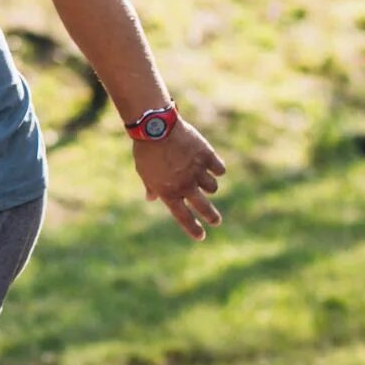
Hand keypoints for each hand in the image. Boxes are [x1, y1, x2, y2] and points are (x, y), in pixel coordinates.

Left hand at [134, 119, 226, 239]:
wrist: (156, 128)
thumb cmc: (146, 151)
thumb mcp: (144, 172)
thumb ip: (152, 187)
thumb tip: (152, 198)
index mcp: (168, 192)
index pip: (183, 216)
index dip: (193, 228)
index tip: (201, 236)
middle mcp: (185, 186)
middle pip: (204, 207)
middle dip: (211, 217)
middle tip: (216, 222)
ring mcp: (198, 172)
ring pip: (212, 187)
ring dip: (209, 185)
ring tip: (201, 178)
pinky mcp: (207, 157)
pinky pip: (219, 170)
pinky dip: (217, 169)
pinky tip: (212, 165)